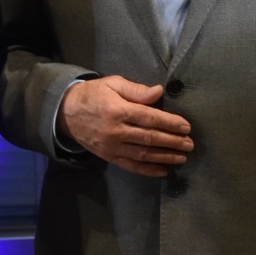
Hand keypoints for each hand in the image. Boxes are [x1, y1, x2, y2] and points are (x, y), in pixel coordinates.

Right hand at [58, 76, 192, 176]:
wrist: (65, 112)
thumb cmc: (94, 94)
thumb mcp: (113, 83)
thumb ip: (136, 90)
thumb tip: (159, 92)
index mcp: (118, 110)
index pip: (150, 118)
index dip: (170, 123)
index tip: (186, 127)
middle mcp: (115, 131)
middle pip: (149, 138)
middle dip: (172, 142)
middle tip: (190, 144)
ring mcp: (111, 147)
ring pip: (143, 154)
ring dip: (164, 157)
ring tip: (182, 157)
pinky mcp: (107, 157)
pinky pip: (130, 165)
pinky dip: (147, 170)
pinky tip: (163, 171)